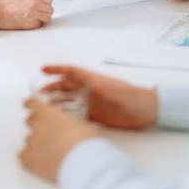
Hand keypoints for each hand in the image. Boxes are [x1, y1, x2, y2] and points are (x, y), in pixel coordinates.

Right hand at [0, 0, 53, 29]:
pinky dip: (35, 25)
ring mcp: (34, 14)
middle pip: (50, 10)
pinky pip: (39, 25)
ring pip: (48, 18)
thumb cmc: (4, 4)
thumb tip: (40, 4)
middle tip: (38, 14)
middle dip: (45, 12)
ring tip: (33, 19)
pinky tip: (27, 22)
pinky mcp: (30, 24)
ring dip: (42, 19)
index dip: (45, 5)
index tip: (42, 8)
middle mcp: (35, 3)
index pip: (49, 1)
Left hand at [19, 98, 98, 181]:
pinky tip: (33, 155)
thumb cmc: (86, 143)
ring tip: (48, 147)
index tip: (28, 104)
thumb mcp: (82, 124)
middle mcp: (38, 127)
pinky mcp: (33, 161)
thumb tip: (73, 127)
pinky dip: (27, 154)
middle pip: (29, 121)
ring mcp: (34, 144)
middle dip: (36, 123)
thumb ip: (71, 122)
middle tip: (45, 128)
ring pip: (28, 138)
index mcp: (49, 115)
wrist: (84, 164)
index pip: (33, 104)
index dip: (30, 104)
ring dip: (35, 140)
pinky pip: (23, 155)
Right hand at [41, 66, 157, 128]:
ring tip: (45, 105)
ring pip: (71, 99)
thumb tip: (94, 85)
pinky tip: (60, 118)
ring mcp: (94, 101)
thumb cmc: (137, 100)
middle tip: (38, 92)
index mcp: (95, 81)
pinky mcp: (98, 114)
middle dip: (53, 86)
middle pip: (68, 85)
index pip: (73, 72)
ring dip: (58, 100)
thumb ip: (107, 91)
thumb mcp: (122, 95)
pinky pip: (78, 112)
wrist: (150, 112)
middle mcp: (92, 90)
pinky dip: (68, 113)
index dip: (58, 69)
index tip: (43, 69)